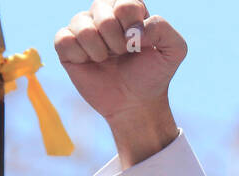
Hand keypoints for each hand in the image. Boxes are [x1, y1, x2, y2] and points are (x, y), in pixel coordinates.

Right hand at [54, 1, 184, 165]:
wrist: (136, 103)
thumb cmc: (152, 75)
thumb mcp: (174, 51)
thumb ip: (163, 29)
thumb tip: (134, 29)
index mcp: (127, 9)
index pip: (125, 4)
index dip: (133, 27)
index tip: (139, 45)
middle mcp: (103, 13)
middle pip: (101, 10)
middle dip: (117, 40)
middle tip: (123, 54)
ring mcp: (82, 27)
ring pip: (83, 26)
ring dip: (100, 50)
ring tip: (107, 60)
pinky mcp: (66, 44)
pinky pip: (64, 40)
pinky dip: (81, 56)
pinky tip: (91, 63)